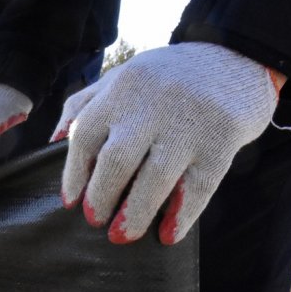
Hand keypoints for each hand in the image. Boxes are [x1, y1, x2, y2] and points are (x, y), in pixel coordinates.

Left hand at [53, 41, 282, 244]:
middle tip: (95, 222)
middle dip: (101, 197)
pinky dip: (182, 214)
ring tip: (122, 236)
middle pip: (116, 160)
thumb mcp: (123, 76)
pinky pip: (199, 185)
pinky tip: (169, 234)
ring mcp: (189, 122)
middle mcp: (151, 105)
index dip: (74, 173)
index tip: (71, 201)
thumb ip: (85, 103)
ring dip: (135, 213)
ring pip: (155, 177)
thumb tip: (52, 140)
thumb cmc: (168, 77)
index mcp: (122, 89)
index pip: (85, 136)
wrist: (238, 55)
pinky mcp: (222, 138)